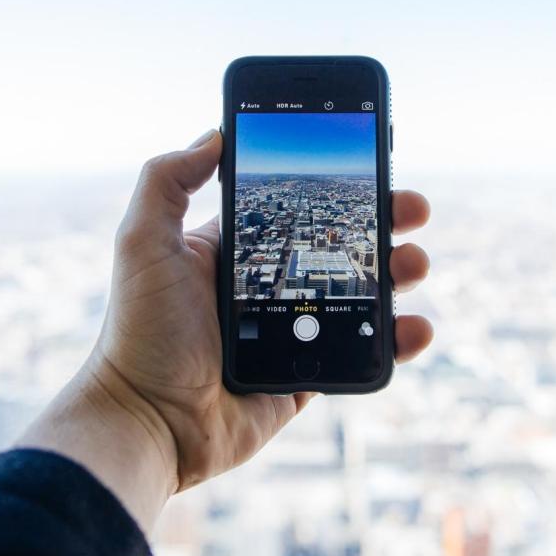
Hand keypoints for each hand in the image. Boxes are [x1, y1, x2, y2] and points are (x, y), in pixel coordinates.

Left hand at [19, 129, 432, 529]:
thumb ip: (167, 181)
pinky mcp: (306, 379)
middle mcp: (264, 289)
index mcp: (232, 253)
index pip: (295, 210)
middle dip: (382, 223)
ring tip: (414, 263)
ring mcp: (290, 334)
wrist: (149, 422)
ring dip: (396, 274)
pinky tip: (415, 326)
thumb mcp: (142, 242)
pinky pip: (362, 354)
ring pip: (359, 296)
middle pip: (338, 247)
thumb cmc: (140, 333)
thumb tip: (215, 133)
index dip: (335, 189)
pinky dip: (397, 341)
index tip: (373, 162)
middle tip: (413, 209)